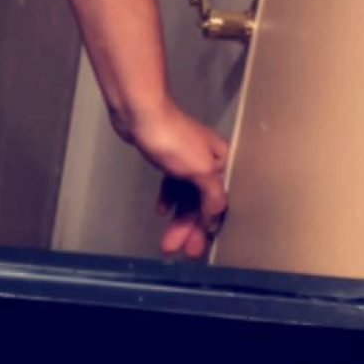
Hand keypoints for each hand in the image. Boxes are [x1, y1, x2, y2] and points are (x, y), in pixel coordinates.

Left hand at [110, 98, 229, 259]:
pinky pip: (174, 185)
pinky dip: (169, 198)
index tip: (199, 246)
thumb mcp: (201, 171)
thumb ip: (213, 197)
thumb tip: (216, 219)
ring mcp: (188, 159)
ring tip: (167, 240)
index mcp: (223, 162)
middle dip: (190, 228)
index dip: (209, 226)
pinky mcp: (170, 157)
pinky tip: (162, 210)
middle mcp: (208, 161)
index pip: (220, 202)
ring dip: (177, 219)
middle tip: (179, 249)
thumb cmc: (171, 136)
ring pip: (186, 196)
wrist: (140, 114)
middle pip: (201, 202)